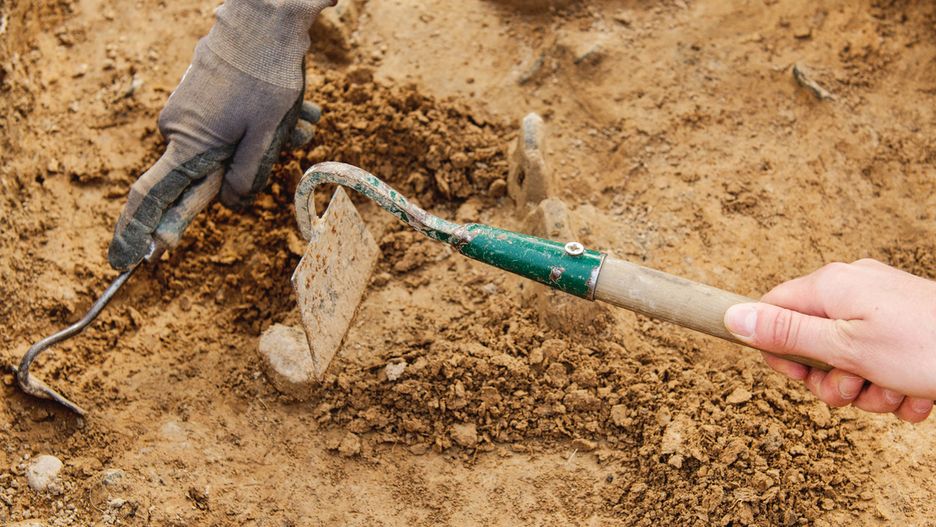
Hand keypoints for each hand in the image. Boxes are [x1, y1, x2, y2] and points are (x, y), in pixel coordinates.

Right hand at [108, 0, 333, 270]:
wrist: (263, 20)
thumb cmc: (267, 78)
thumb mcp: (265, 137)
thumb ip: (246, 177)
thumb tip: (230, 203)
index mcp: (189, 145)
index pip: (152, 198)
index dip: (137, 232)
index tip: (126, 261)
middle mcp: (180, 129)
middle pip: (213, 173)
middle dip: (255, 166)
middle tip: (291, 134)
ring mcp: (191, 111)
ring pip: (235, 148)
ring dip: (271, 141)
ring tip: (299, 116)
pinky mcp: (204, 97)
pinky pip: (238, 126)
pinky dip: (268, 123)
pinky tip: (295, 105)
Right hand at [724, 259, 935, 422]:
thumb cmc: (924, 347)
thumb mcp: (843, 346)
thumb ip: (785, 333)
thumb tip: (731, 317)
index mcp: (830, 286)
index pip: (771, 310)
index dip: (777, 349)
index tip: (799, 377)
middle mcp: (853, 288)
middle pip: (810, 340)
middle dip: (830, 379)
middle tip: (853, 391)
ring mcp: (882, 306)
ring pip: (848, 358)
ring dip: (866, 390)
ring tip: (895, 393)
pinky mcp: (906, 325)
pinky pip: (881, 360)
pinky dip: (893, 385)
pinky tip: (916, 394)